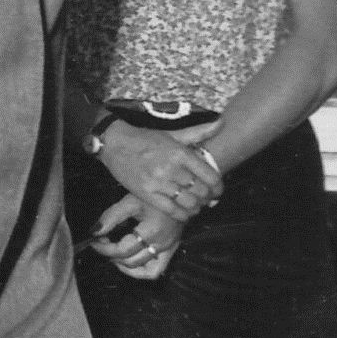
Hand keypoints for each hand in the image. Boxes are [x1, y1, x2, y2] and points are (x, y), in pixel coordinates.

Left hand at [89, 193, 185, 281]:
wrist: (178, 196)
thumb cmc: (153, 197)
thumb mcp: (130, 202)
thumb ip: (111, 217)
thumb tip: (94, 232)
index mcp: (152, 232)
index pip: (123, 250)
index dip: (105, 249)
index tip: (94, 241)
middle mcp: (161, 245)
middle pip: (131, 261)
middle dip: (111, 255)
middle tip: (101, 244)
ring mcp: (168, 250)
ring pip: (144, 271)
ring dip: (124, 265)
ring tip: (114, 254)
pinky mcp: (171, 251)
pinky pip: (156, 271)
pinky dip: (140, 272)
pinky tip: (128, 263)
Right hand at [97, 119, 222, 220]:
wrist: (114, 143)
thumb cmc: (145, 139)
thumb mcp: (173, 134)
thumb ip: (198, 132)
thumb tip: (222, 122)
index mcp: (180, 153)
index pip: (210, 176)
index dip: (218, 186)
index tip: (217, 189)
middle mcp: (171, 168)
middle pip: (201, 191)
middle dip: (208, 197)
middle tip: (206, 199)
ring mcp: (158, 181)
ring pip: (188, 202)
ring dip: (196, 207)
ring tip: (195, 205)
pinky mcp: (146, 193)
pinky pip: (171, 210)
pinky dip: (182, 215)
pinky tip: (184, 213)